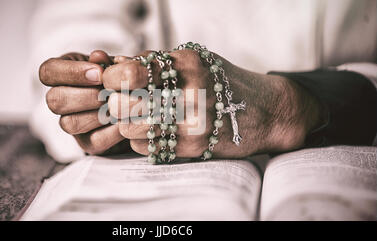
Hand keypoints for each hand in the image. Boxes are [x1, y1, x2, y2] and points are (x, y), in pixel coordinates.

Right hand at [39, 51, 130, 154]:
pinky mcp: (87, 143)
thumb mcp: (115, 64)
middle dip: (86, 96)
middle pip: (54, 100)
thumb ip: (106, 60)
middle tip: (109, 92)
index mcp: (61, 74)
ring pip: (69, 123)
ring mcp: (70, 123)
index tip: (99, 72)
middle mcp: (59, 100)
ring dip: (98, 114)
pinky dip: (112, 131)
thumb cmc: (119, 77)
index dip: (71, 72)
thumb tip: (98, 57)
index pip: (48, 72)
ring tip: (120, 106)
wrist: (136, 102)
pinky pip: (93, 141)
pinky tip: (126, 121)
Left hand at [103, 49, 322, 157]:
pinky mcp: (193, 145)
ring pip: (130, 128)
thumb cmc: (223, 83)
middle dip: (116, 104)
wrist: (265, 112)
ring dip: (128, 123)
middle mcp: (189, 91)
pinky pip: (146, 146)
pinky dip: (142, 140)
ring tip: (140, 117)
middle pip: (123, 103)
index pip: (129, 72)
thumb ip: (154, 62)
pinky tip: (157, 131)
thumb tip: (113, 64)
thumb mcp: (193, 61)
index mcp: (186, 63)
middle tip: (122, 103)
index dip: (111, 79)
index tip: (112, 82)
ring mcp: (191, 121)